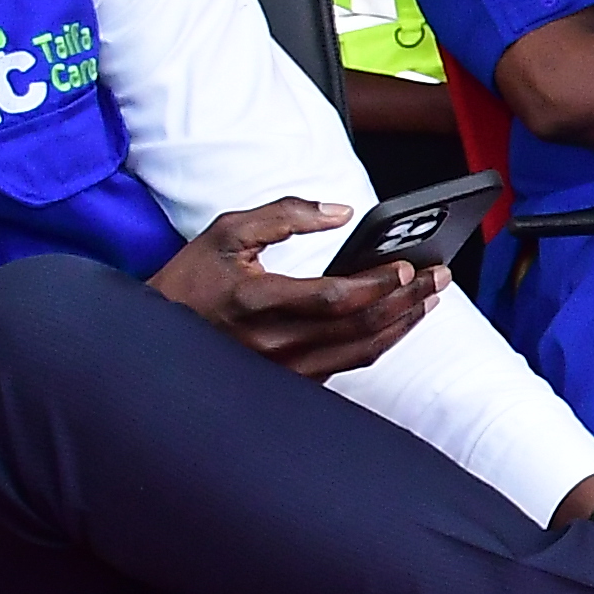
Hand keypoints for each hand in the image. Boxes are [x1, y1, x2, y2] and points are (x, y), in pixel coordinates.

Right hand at [152, 199, 439, 377]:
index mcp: (256, 303)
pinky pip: (347, 365)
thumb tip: (339, 212)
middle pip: (358, 327)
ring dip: (401, 325)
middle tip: (438, 277)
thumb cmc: (192, 281)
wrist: (155, 340)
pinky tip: (399, 322)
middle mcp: (272, 343)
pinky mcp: (290, 380)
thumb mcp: (227, 233)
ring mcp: (283, 368)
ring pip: (359, 351)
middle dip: (406, 300)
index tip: (406, 267)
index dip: (374, 285)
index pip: (332, 298)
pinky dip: (380, 343)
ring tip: (429, 299)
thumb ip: (284, 215)